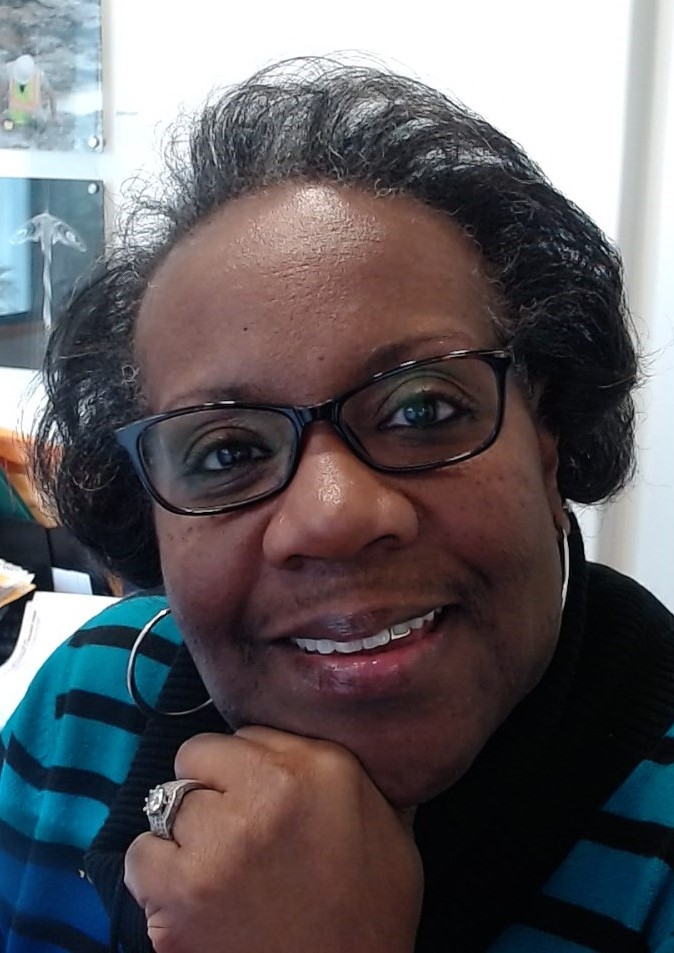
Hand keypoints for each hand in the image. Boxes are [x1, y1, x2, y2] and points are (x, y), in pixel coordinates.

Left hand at [125, 727, 422, 952]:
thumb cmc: (371, 912)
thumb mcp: (387, 824)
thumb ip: (347, 772)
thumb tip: (327, 730)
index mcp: (320, 766)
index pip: (246, 733)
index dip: (248, 767)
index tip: (259, 797)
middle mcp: (267, 792)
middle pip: (197, 757)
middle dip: (209, 790)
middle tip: (233, 831)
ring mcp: (218, 843)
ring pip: (164, 803)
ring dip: (182, 832)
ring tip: (213, 865)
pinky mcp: (179, 895)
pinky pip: (140, 857)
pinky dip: (156, 874)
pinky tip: (189, 895)